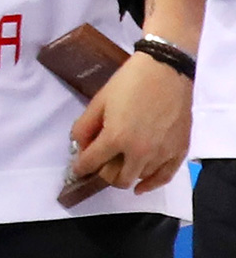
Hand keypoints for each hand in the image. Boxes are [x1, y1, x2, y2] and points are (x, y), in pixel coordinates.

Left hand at [71, 50, 190, 193]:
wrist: (166, 71)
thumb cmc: (130, 82)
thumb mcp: (98, 101)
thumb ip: (84, 127)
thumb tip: (79, 146)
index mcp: (116, 138)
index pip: (92, 163)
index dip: (80, 167)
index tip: (78, 169)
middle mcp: (139, 152)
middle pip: (115, 178)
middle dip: (103, 173)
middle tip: (100, 163)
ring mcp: (161, 154)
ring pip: (137, 179)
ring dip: (125, 174)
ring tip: (120, 164)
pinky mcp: (178, 151)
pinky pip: (163, 178)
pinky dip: (150, 184)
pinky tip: (140, 186)